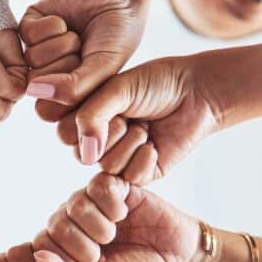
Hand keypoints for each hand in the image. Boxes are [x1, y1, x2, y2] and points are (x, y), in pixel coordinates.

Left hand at [21, 0, 148, 114]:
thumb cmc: (115, 36)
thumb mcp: (105, 69)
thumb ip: (75, 88)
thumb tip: (33, 90)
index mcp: (64, 97)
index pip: (49, 112)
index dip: (71, 94)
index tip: (94, 76)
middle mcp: (46, 79)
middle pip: (38, 88)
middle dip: (67, 67)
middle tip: (85, 52)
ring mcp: (35, 55)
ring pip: (33, 61)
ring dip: (63, 44)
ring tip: (78, 36)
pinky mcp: (27, 29)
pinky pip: (30, 35)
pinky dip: (53, 26)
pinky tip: (65, 21)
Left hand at [31, 173, 203, 261]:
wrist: (175, 260)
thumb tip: (39, 258)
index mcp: (62, 250)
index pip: (41, 245)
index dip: (64, 256)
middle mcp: (71, 223)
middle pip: (56, 223)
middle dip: (83, 242)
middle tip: (105, 248)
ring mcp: (90, 203)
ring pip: (76, 203)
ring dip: (99, 224)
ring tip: (114, 232)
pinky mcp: (112, 186)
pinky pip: (99, 186)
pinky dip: (112, 203)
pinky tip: (123, 213)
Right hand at [54, 56, 224, 182]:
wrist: (195, 92)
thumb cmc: (155, 84)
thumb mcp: (115, 90)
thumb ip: (90, 116)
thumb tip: (83, 153)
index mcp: (86, 119)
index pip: (66, 134)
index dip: (88, 119)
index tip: (111, 101)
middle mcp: (98, 141)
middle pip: (85, 154)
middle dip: (112, 131)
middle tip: (133, 115)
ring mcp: (119, 159)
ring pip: (108, 166)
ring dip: (131, 142)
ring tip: (146, 126)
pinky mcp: (140, 174)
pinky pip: (131, 177)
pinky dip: (145, 158)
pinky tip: (155, 143)